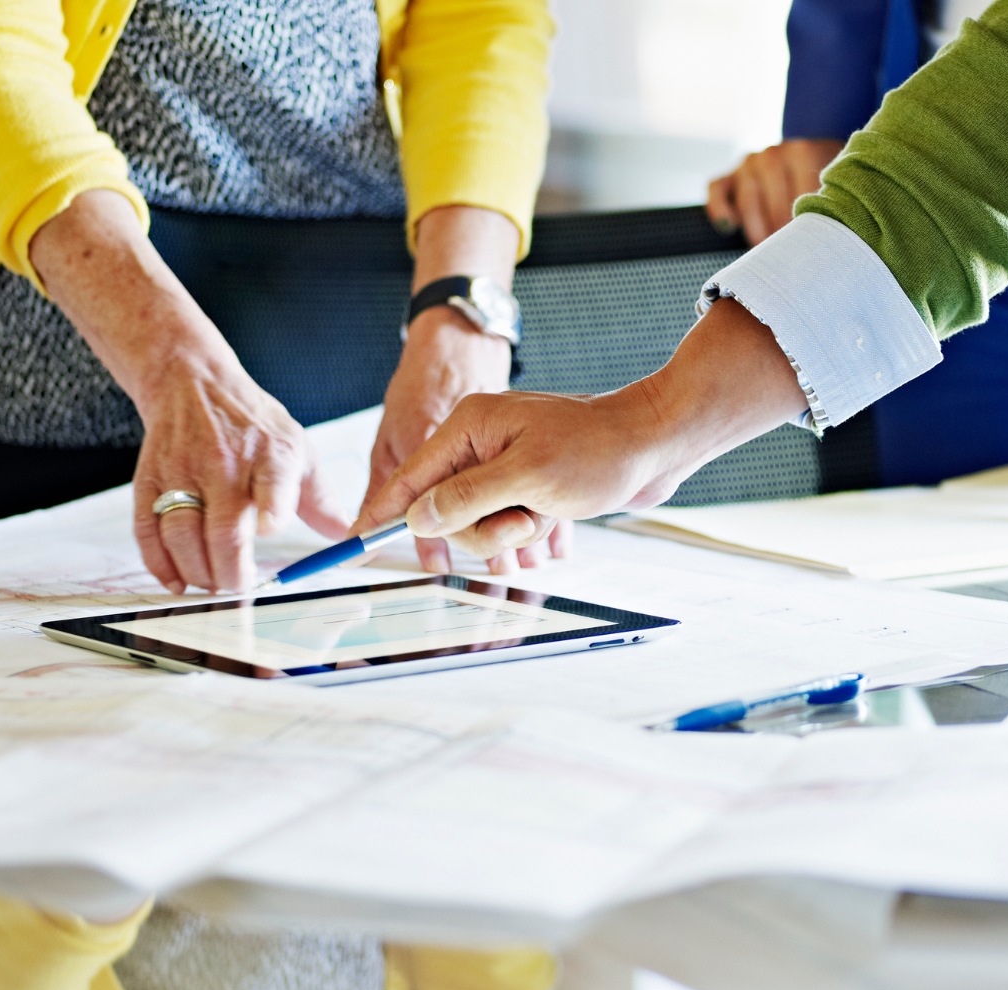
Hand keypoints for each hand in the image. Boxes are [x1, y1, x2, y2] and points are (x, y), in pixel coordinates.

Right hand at [31, 190, 346, 592]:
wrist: (191, 382)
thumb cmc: (250, 423)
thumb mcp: (296, 449)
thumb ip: (320, 498)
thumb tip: (348, 536)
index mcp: (270, 454)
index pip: (273, 482)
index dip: (274, 508)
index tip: (273, 529)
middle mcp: (225, 463)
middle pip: (225, 527)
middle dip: (232, 571)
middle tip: (240, 589)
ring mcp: (184, 472)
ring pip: (183, 534)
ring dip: (198, 572)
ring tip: (213, 586)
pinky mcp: (151, 480)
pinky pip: (148, 530)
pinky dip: (159, 563)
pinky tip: (177, 580)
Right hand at [367, 205, 567, 574]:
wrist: (657, 442)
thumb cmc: (600, 449)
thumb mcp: (528, 478)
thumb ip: (467, 499)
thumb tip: (418, 519)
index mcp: (468, 425)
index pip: (408, 478)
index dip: (381, 514)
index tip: (351, 545)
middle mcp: (479, 443)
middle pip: (442, 511)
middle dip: (479, 529)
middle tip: (522, 521)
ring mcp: (502, 465)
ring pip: (475, 524)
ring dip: (509, 532)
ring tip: (545, 515)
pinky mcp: (525, 484)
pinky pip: (504, 524)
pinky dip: (528, 530)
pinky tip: (555, 517)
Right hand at [706, 139, 845, 244]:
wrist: (807, 161)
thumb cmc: (823, 184)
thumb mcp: (832, 187)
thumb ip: (828, 205)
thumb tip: (824, 238)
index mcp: (801, 152)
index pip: (800, 192)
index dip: (803, 222)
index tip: (809, 242)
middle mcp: (771, 154)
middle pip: (772, 198)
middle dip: (780, 229)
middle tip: (789, 253)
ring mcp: (748, 163)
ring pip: (746, 199)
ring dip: (756, 228)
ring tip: (767, 249)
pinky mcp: (728, 175)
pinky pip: (716, 190)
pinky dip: (720, 209)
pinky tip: (730, 228)